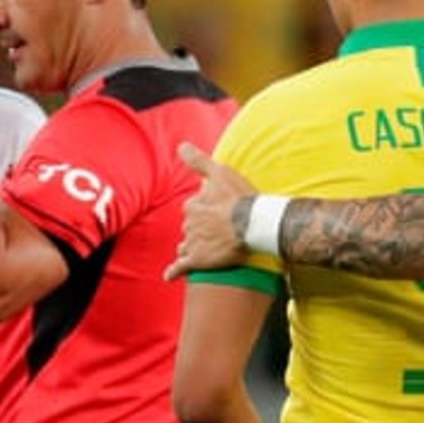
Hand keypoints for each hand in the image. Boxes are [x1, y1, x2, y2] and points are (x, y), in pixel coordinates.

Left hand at [164, 143, 259, 279]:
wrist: (254, 224)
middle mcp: (188, 224)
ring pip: (187, 245)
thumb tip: (180, 146)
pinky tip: (169, 276)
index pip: (193, 209)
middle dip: (200, 228)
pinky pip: (181, 267)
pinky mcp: (197, 260)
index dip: (205, 210)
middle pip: (191, 227)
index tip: (219, 212)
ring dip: (193, 246)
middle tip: (219, 230)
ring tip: (207, 249)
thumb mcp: (220, 172)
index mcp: (192, 205)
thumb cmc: (240, 197)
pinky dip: (174, 271)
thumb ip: (198, 160)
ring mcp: (192, 243)